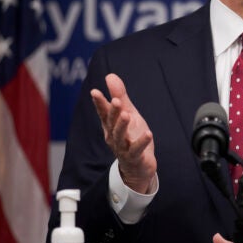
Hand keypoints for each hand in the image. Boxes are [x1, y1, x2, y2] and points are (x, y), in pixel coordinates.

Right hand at [91, 73, 156, 193]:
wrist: (138, 166)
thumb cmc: (131, 136)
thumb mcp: (128, 113)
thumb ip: (120, 96)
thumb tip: (110, 76)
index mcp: (110, 125)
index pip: (103, 112)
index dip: (99, 102)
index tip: (94, 91)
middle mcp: (113, 136)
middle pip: (112, 123)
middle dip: (113, 112)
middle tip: (117, 101)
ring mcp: (123, 148)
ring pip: (120, 137)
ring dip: (123, 126)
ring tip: (127, 115)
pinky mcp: (134, 157)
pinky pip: (136, 150)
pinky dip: (142, 142)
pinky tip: (148, 134)